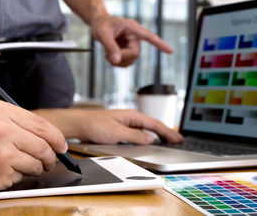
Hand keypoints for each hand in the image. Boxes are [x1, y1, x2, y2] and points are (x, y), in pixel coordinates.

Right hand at [0, 100, 66, 199]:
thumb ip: (15, 124)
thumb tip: (47, 136)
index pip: (41, 124)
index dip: (57, 137)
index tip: (62, 146)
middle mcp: (2, 126)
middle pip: (44, 144)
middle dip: (51, 157)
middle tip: (50, 162)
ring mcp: (2, 148)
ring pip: (38, 161)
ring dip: (36, 168)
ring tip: (22, 168)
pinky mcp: (1, 169)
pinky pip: (24, 175)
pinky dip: (20, 177)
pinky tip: (5, 173)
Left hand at [36, 109, 182, 144]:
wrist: (78, 125)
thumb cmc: (94, 125)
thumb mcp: (117, 133)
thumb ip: (135, 136)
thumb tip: (150, 139)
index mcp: (132, 116)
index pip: (154, 124)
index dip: (167, 132)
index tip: (178, 138)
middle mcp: (130, 118)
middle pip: (153, 125)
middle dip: (166, 132)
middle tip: (178, 139)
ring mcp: (125, 123)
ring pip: (146, 129)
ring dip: (157, 134)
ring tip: (168, 139)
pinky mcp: (120, 128)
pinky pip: (138, 132)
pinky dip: (147, 136)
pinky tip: (149, 140)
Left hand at [91, 15, 172, 66]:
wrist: (98, 22)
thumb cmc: (101, 24)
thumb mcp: (102, 34)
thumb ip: (109, 46)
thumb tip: (116, 60)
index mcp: (132, 28)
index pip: (149, 37)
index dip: (160, 44)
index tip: (170, 51)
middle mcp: (135, 36)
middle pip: (135, 54)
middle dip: (122, 57)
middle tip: (108, 55)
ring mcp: (132, 43)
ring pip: (131, 60)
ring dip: (119, 61)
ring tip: (107, 54)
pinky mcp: (128, 49)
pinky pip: (126, 61)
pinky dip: (117, 62)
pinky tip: (110, 55)